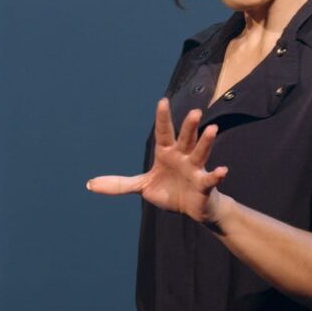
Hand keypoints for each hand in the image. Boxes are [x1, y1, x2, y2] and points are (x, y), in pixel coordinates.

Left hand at [87, 98, 228, 222]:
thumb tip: (89, 184)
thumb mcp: (142, 187)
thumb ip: (119, 184)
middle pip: (186, 137)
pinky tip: (222, 171)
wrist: (192, 209)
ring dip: (206, 142)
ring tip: (212, 129)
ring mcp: (195, 169)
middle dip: (189, 126)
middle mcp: (183, 156)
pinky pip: (211, 178)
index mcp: (166, 153)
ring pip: (200, 152)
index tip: (163, 101)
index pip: (164, 132)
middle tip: (195, 112)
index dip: (163, 118)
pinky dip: (217, 175)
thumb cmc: (169, 191)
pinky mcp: (204, 184)